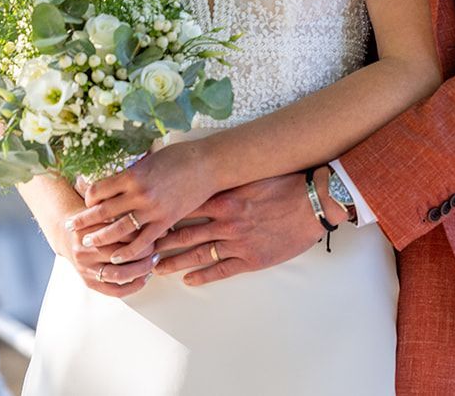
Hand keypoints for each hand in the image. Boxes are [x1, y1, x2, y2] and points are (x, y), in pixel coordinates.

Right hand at [48, 204, 155, 297]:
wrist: (67, 232)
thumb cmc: (94, 217)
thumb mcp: (106, 211)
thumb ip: (129, 216)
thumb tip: (165, 231)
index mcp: (89, 230)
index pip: (121, 234)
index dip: (142, 233)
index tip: (156, 231)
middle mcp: (84, 250)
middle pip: (120, 255)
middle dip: (144, 253)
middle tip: (156, 249)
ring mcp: (85, 268)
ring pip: (118, 274)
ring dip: (141, 270)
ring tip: (153, 261)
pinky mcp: (88, 281)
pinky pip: (113, 290)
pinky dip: (132, 287)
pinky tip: (145, 278)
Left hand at [67, 142, 218, 265]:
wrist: (210, 164)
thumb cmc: (181, 156)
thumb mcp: (151, 157)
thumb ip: (133, 171)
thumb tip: (117, 177)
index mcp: (133, 174)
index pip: (98, 190)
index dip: (88, 198)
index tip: (86, 201)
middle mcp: (138, 193)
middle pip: (102, 211)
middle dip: (84, 221)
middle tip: (71, 228)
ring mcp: (152, 209)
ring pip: (118, 229)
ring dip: (100, 238)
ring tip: (88, 243)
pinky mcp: (166, 220)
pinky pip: (142, 241)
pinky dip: (127, 251)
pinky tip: (117, 257)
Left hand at [151, 173, 326, 285]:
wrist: (315, 203)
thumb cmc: (287, 184)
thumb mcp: (254, 175)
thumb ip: (230, 179)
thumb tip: (209, 174)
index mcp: (225, 198)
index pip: (184, 208)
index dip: (163, 215)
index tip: (146, 219)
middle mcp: (226, 222)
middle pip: (184, 233)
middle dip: (160, 242)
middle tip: (140, 249)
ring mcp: (237, 242)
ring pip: (197, 254)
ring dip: (174, 262)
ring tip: (157, 268)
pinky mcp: (251, 259)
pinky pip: (220, 270)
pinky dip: (202, 276)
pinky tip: (189, 280)